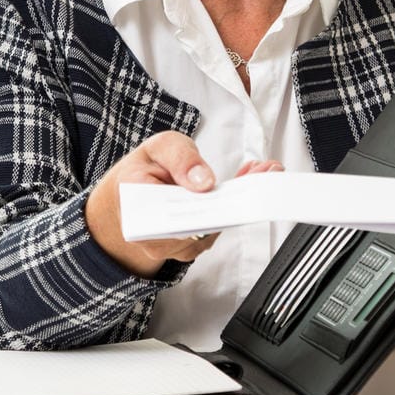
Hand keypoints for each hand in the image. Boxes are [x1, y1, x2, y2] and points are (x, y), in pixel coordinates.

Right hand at [84, 133, 282, 276]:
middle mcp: (157, 236)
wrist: (128, 198)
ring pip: (216, 227)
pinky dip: (235, 207)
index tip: (240, 185)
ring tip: (264, 172)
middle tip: (266, 172)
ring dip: (242, 201)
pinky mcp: (192, 246)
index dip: (211, 202)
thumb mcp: (158, 148)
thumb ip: (180, 158)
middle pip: (204, 222)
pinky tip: (249, 185)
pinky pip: (218, 228)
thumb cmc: (143, 170)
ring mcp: (176, 246)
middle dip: (240, 196)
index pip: (179, 211)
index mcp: (140, 206)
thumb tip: (203, 182)